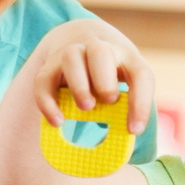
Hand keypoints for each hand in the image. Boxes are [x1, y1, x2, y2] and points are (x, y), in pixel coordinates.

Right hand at [27, 18, 152, 138]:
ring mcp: (72, 52)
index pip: (140, 75)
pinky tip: (58, 122)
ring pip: (71, 57)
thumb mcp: (125, 80)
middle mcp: (99, 48)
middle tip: (108, 102)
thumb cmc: (109, 71)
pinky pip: (43, 79)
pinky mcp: (49, 64)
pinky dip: (48, 102)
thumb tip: (120, 151)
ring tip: (86, 108)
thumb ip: (125, 108)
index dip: (140, 104)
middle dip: (105, 81)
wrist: (80, 34)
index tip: (134, 131)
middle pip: (101, 52)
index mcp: (126, 56)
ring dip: (78, 85)